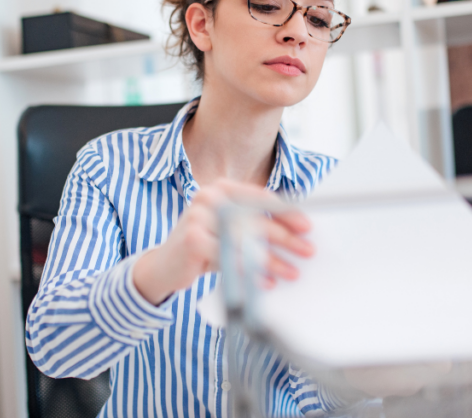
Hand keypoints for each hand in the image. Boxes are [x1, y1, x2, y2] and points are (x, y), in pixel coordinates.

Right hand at [132, 179, 314, 304]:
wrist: (164, 266)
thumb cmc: (204, 247)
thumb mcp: (230, 230)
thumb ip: (255, 225)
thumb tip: (296, 234)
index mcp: (222, 188)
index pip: (261, 198)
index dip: (286, 212)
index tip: (307, 226)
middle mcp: (209, 197)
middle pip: (255, 218)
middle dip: (285, 237)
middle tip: (307, 251)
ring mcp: (198, 216)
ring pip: (245, 239)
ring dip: (272, 259)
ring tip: (291, 272)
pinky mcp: (192, 238)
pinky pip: (229, 257)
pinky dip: (250, 271)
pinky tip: (267, 282)